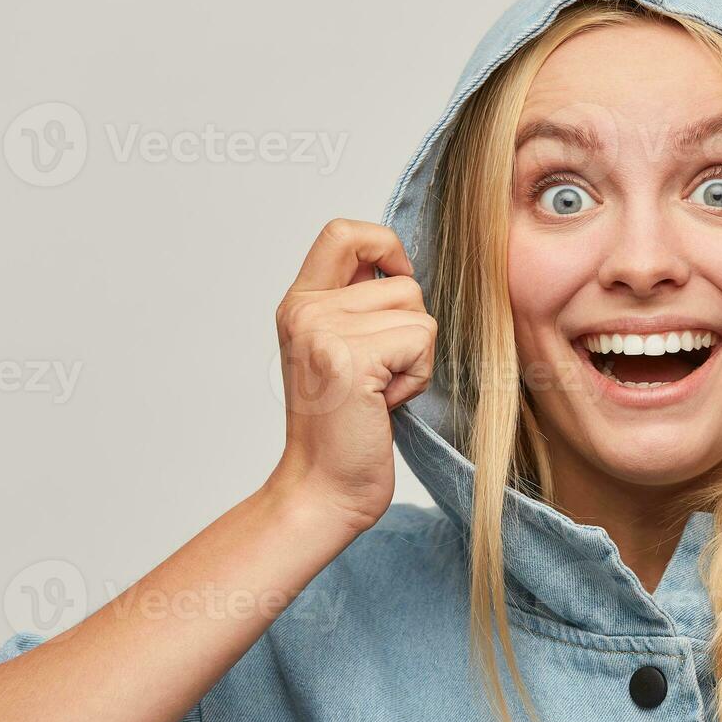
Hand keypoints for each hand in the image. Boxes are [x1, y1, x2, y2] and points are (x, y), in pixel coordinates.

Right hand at [266, 219, 435, 531]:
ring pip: (418, 312)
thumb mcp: (340, 353)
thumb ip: (358, 308)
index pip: (344, 232)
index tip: (397, 283)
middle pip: (403, 281)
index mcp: (300, 303)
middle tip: (379, 375)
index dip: (385, 245)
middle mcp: (305, 310)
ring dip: (415, 358)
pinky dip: (417, 377)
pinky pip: (422, 340)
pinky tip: (384, 404)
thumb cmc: (344, 429)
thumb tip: (403, 269)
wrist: (322, 489)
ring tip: (379, 392)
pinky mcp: (352, 358)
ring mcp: (324, 331)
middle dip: (410, 330)